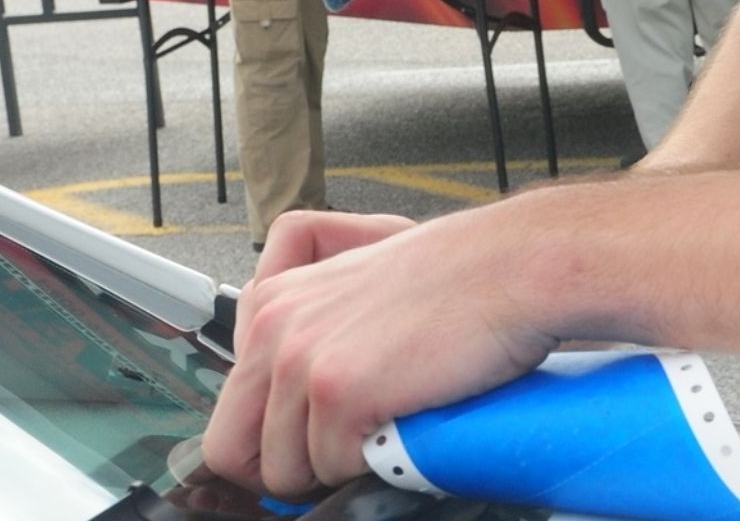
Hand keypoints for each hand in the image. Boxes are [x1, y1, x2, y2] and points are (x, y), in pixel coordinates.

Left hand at [202, 209, 557, 497]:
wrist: (511, 268)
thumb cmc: (456, 276)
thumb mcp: (357, 286)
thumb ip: (312, 331)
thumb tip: (295, 408)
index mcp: (272, 302)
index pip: (229, 413)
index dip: (269, 447)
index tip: (306, 452)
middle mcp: (273, 326)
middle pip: (234, 451)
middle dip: (288, 468)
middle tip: (342, 454)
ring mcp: (301, 359)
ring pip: (288, 470)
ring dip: (339, 464)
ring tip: (387, 426)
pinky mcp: (339, 390)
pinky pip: (335, 469)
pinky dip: (374, 461)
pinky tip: (406, 423)